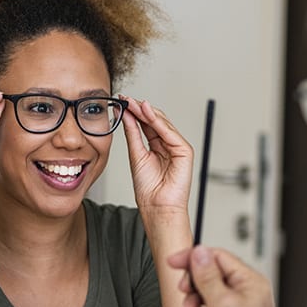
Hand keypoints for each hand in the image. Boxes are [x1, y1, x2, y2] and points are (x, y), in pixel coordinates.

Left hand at [121, 96, 192, 216]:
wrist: (157, 207)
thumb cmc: (148, 189)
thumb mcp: (136, 155)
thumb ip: (133, 134)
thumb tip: (126, 114)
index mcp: (156, 147)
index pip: (146, 124)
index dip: (134, 112)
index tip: (122, 102)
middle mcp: (168, 145)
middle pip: (155, 121)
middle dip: (140, 109)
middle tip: (126, 99)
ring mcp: (177, 147)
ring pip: (163, 124)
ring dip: (148, 112)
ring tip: (134, 103)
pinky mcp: (185, 152)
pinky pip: (171, 133)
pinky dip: (159, 122)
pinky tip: (147, 114)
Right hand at [168, 246, 276, 306]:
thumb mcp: (220, 303)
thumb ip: (208, 276)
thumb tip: (200, 252)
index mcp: (249, 281)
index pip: (218, 257)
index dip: (194, 258)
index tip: (174, 261)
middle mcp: (245, 292)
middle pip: (210, 275)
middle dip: (193, 286)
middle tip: (184, 293)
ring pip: (206, 294)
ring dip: (192, 303)